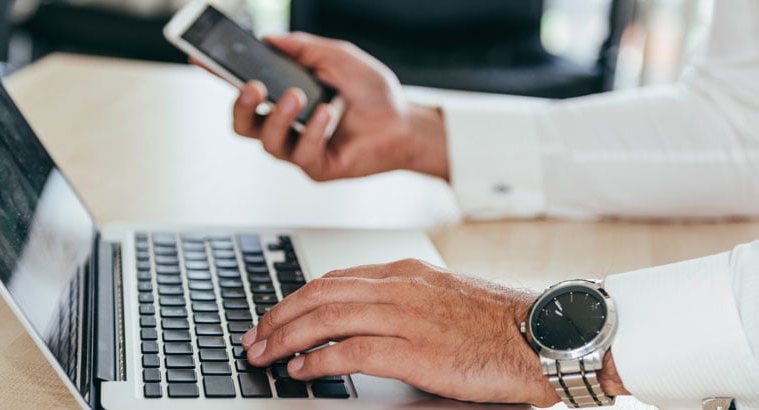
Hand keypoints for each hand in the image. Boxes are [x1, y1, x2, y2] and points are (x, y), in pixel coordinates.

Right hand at [230, 32, 448, 181]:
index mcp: (285, 97)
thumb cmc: (373, 92)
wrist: (404, 121)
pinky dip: (313, 130)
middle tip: (253, 87)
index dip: (219, 76)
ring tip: (297, 97)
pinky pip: (302, 153)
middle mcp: (287, 125)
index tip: (200, 59)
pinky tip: (329, 115)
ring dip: (278, 117)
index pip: (245, 89)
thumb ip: (303, 48)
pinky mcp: (317, 167)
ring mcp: (299, 148)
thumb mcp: (337, 56)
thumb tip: (270, 39)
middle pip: (243, 125)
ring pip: (268, 142)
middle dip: (240, 106)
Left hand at [240, 259, 560, 405]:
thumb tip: (359, 323)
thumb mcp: (442, 297)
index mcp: (405, 273)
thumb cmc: (497, 322)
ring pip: (328, 318)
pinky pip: (354, 351)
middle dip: (279, 317)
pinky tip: (302, 371)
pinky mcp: (417, 350)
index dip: (295, 299)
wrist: (543, 335)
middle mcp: (400, 287)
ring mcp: (408, 316)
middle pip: (321, 295)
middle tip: (254, 338)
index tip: (273, 316)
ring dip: (288, 338)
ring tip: (265, 355)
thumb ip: (400, 302)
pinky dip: (321, 360)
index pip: (333, 279)